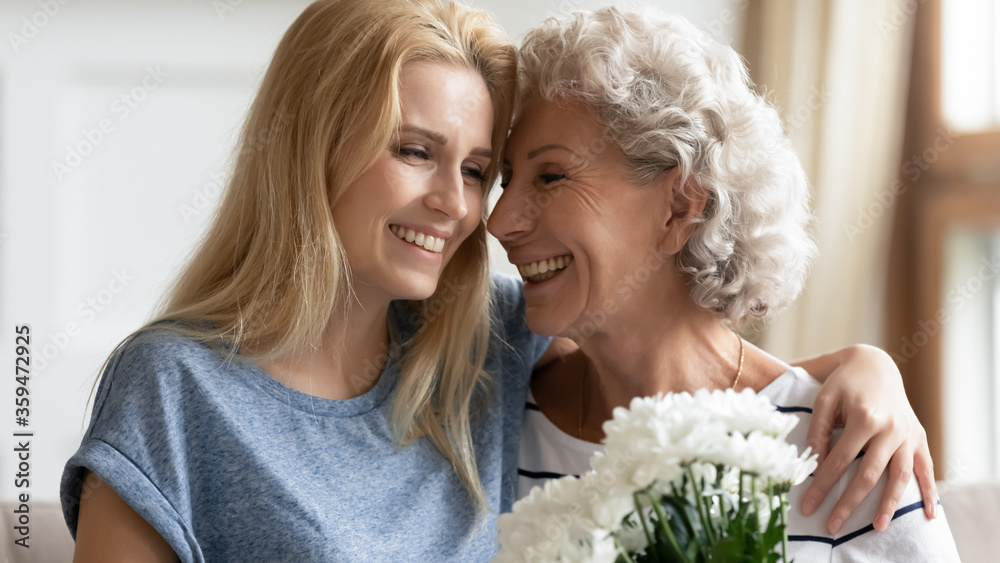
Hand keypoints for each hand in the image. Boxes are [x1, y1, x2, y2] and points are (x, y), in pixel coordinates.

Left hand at [799, 345, 935, 533]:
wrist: (875, 364)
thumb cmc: (843, 383)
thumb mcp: (823, 401)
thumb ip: (818, 433)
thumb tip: (813, 465)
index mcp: (864, 418)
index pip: (839, 461)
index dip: (822, 485)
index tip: (808, 506)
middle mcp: (890, 429)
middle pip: (868, 475)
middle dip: (848, 504)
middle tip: (831, 526)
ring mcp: (908, 434)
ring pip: (899, 476)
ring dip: (889, 504)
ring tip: (877, 527)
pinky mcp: (919, 437)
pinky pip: (925, 468)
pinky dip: (929, 492)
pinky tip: (928, 515)